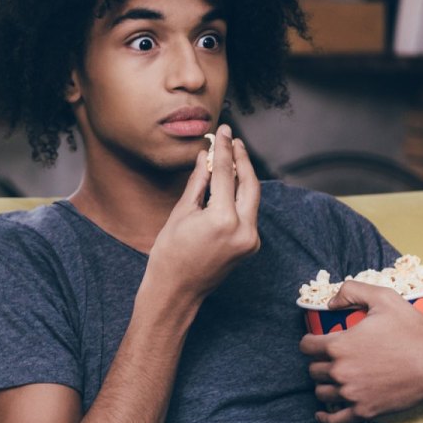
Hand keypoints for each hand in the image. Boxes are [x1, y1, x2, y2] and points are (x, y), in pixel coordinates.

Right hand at [146, 124, 260, 301]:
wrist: (177, 290)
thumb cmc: (170, 253)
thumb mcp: (181, 213)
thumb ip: (198, 182)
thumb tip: (205, 156)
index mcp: (222, 219)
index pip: (225, 174)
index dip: (223, 148)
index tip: (223, 131)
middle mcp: (243, 230)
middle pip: (250, 183)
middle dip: (242, 159)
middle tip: (234, 140)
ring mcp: (250, 240)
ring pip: (252, 198)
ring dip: (243, 176)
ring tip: (233, 156)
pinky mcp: (251, 246)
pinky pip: (249, 213)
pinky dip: (241, 196)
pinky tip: (231, 183)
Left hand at [299, 280, 422, 422]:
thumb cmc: (413, 329)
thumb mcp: (384, 298)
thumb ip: (352, 291)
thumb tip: (330, 303)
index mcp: (340, 344)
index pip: (306, 347)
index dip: (310, 342)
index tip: (315, 343)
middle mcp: (340, 371)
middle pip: (313, 370)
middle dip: (319, 363)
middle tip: (330, 360)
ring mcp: (352, 393)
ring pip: (321, 393)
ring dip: (324, 385)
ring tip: (332, 380)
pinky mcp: (365, 411)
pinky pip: (334, 420)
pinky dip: (325, 417)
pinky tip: (322, 413)